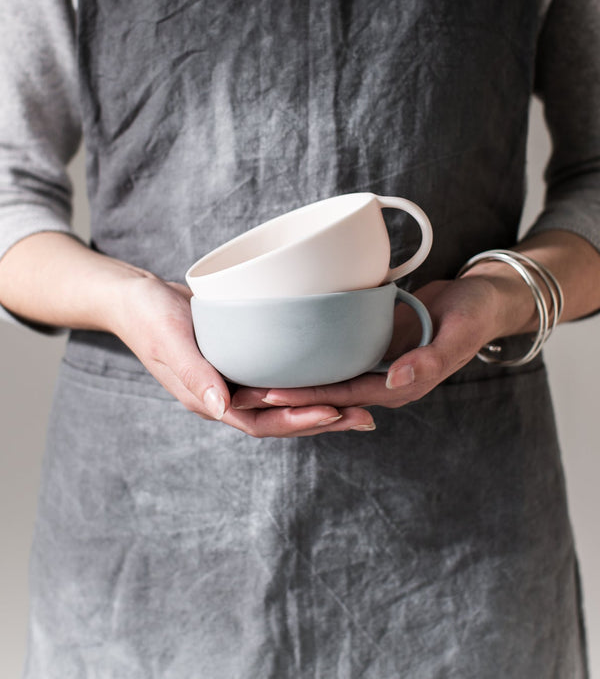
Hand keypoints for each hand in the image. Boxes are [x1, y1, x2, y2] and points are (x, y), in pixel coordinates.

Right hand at [111, 273, 374, 436]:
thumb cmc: (148, 317)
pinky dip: (305, 380)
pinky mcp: (241, 360)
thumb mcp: (169, 340)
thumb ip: (195, 374)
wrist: (137, 296)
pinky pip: (278, 378)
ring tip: (360, 402)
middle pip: (281, 419)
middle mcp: (225, 395)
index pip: (260, 422)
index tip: (334, 412)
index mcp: (209, 399)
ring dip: (320, 405)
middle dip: (322, 421)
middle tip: (365, 416)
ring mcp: (234, 379)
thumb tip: (225, 409)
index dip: (297, 421)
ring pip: (283, 402)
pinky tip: (331, 373)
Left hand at [231, 275, 529, 411]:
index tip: (268, 391)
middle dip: (287, 394)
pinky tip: (283, 346)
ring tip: (248, 371)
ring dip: (293, 376)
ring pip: (328, 376)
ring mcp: (378, 364)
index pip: (343, 395)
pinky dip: (311, 354)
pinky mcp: (375, 346)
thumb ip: (431, 358)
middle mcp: (385, 380)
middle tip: (239, 389)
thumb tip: (394, 382)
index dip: (305, 395)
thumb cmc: (475, 313)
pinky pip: (338, 356)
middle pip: (327, 392)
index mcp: (402, 385)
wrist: (484, 298)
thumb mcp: (460, 332)